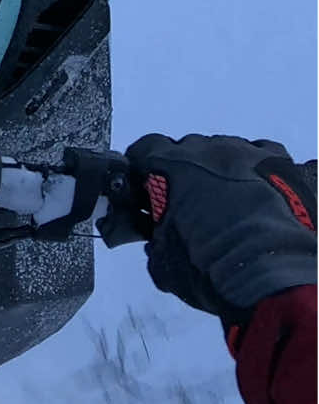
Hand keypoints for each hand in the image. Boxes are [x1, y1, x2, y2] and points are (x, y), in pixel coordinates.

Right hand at [126, 133, 316, 325]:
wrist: (271, 274)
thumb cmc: (209, 268)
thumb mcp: (164, 264)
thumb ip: (155, 241)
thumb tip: (157, 241)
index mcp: (168, 165)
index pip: (145, 149)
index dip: (146, 169)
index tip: (148, 188)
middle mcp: (204, 148)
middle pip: (187, 149)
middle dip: (185, 173)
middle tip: (190, 206)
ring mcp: (243, 151)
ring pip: (223, 151)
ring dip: (220, 172)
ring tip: (230, 205)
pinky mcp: (278, 160)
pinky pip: (261, 153)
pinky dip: (255, 168)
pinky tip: (257, 192)